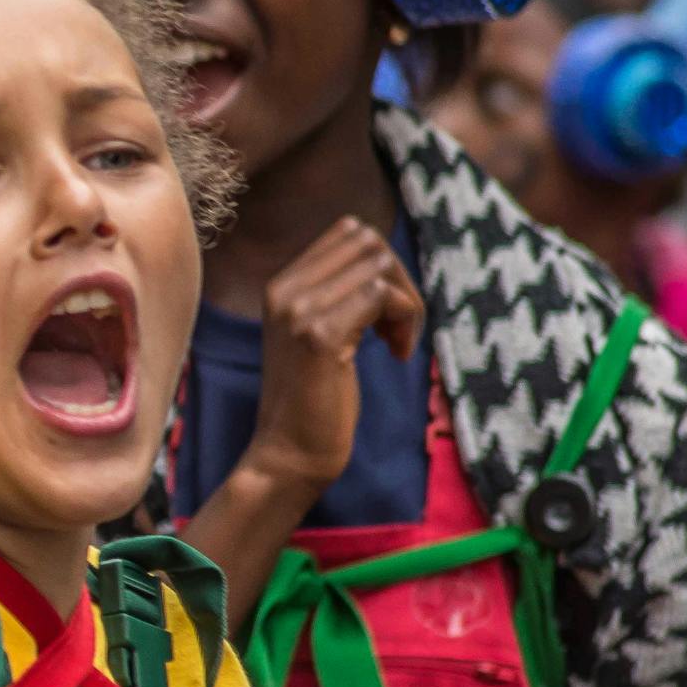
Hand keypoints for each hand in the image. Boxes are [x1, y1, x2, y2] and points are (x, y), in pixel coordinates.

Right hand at [238, 217, 421, 490]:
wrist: (290, 453)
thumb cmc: (315, 399)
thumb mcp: (320, 333)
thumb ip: (339, 293)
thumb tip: (384, 260)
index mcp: (280, 285)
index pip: (350, 233)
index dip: (383, 266)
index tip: (384, 314)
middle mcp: (283, 289)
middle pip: (368, 242)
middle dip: (400, 280)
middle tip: (398, 328)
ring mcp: (298, 310)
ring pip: (379, 266)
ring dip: (406, 303)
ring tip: (397, 344)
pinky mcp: (320, 336)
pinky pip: (382, 296)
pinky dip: (404, 321)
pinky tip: (395, 354)